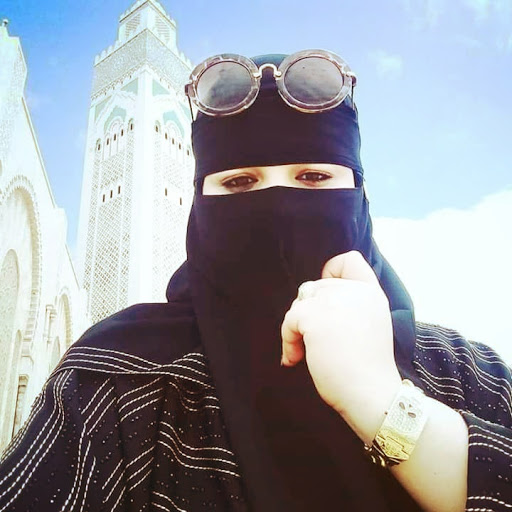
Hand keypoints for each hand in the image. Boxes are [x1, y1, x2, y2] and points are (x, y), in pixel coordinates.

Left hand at [281, 251, 401, 439]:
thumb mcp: (370, 325)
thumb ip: (350, 305)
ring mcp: (335, 301)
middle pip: (315, 286)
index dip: (331, 271)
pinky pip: (289, 320)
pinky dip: (288, 339)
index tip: (325, 298)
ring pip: (300, 303)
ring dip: (297, 328)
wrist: (371, 394)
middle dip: (309, 313)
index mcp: (372, 293)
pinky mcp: (315, 317)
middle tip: (313, 342)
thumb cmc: (367, 370)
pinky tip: (296, 358)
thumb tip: (310, 298)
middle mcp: (356, 292)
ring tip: (305, 353)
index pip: (349, 260)